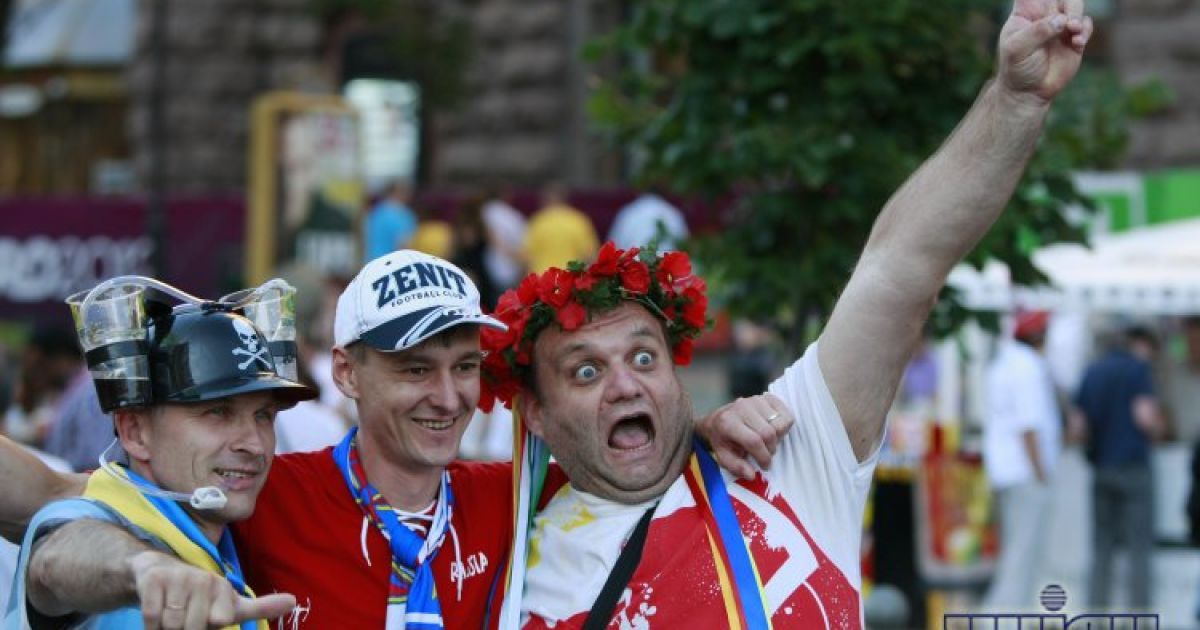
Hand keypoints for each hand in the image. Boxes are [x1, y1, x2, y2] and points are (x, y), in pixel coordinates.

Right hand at [128, 551, 295, 629]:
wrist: (158, 573)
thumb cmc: (199, 597)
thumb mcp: (231, 604)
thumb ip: (260, 607)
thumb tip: (293, 601)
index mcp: (224, 588)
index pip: (218, 622)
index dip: (207, 626)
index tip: (205, 618)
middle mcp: (204, 579)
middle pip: (191, 627)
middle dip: (184, 629)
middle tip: (184, 618)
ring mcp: (179, 577)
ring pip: (170, 624)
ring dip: (165, 628)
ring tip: (169, 614)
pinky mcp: (155, 579)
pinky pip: (151, 617)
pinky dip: (150, 625)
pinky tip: (156, 612)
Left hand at [697, 394, 792, 479]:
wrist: (718, 419)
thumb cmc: (722, 440)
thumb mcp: (723, 456)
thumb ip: (736, 467)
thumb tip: (752, 475)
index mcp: (727, 422)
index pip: (754, 441)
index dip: (763, 457)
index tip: (765, 466)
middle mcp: (742, 407)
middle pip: (769, 433)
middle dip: (770, 450)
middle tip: (765, 455)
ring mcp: (756, 400)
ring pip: (780, 424)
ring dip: (777, 438)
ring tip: (767, 442)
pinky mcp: (767, 398)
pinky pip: (786, 415)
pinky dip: (783, 427)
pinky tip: (772, 430)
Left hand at [997, 0, 1092, 103]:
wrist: (1030, 91)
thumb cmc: (1017, 68)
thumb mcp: (1017, 50)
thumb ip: (1036, 32)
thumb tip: (1061, 19)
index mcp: (1025, 12)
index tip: (1047, 6)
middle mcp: (1044, 15)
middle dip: (1067, 2)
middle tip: (1067, 19)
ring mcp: (1060, 25)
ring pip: (1075, 4)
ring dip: (1077, 14)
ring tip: (1072, 29)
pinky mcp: (1074, 38)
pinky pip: (1086, 24)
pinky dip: (1085, 30)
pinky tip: (1077, 43)